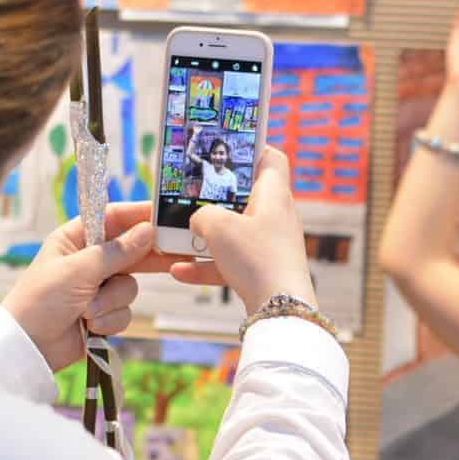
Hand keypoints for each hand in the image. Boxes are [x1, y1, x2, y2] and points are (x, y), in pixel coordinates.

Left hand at [1, 202, 190, 370]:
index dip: (139, 216)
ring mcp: (98, 287)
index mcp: (76, 238)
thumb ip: (116, 252)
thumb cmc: (42, 300)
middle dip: (146, 258)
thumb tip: (147, 230)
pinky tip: (90, 326)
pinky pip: (124, 311)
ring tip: (88, 311)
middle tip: (176, 254)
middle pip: (131, 251)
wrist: (29, 347)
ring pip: (130, 286)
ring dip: (111, 301)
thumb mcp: (78, 270)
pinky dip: (109, 319)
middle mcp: (90, 260)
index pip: (114, 218)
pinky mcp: (104, 313)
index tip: (165, 216)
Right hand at [169, 146, 315, 312]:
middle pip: (245, 197)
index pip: (271, 159)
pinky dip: (207, 265)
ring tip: (178, 237)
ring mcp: (270, 245)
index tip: (229, 151)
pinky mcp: (263, 270)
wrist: (280, 310)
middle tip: (192, 196)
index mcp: (274, 195)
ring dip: (205, 236)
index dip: (252, 149)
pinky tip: (179, 271)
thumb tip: (197, 220)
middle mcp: (276, 217)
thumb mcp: (218, 227)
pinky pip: (230, 262)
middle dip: (215, 199)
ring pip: (234, 232)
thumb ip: (201, 215)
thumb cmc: (257, 259)